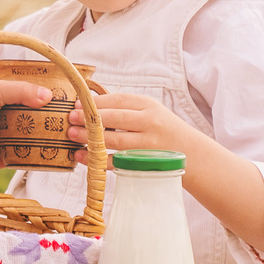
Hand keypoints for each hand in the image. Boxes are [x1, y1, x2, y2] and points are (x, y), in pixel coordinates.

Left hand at [0, 74, 54, 166]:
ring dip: (19, 140)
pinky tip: (19, 162)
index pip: (13, 85)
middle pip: (12, 113)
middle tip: (50, 122)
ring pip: (4, 136)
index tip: (46, 93)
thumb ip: (24, 92)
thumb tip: (48, 98)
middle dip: (28, 118)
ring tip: (41, 142)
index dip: (28, 88)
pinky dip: (4, 162)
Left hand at [68, 87, 196, 157]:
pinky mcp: (145, 163)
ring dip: (90, 138)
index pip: (118, 100)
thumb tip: (90, 106)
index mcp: (148, 105)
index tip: (77, 103)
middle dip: (89, 118)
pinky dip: (98, 160)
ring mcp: (148, 144)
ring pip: (114, 140)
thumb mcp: (150, 112)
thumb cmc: (164, 130)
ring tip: (73, 136)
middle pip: (114, 118)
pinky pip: (117, 162)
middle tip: (71, 118)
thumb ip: (125, 109)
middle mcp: (149, 122)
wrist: (192, 153)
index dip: (96, 102)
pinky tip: (83, 157)